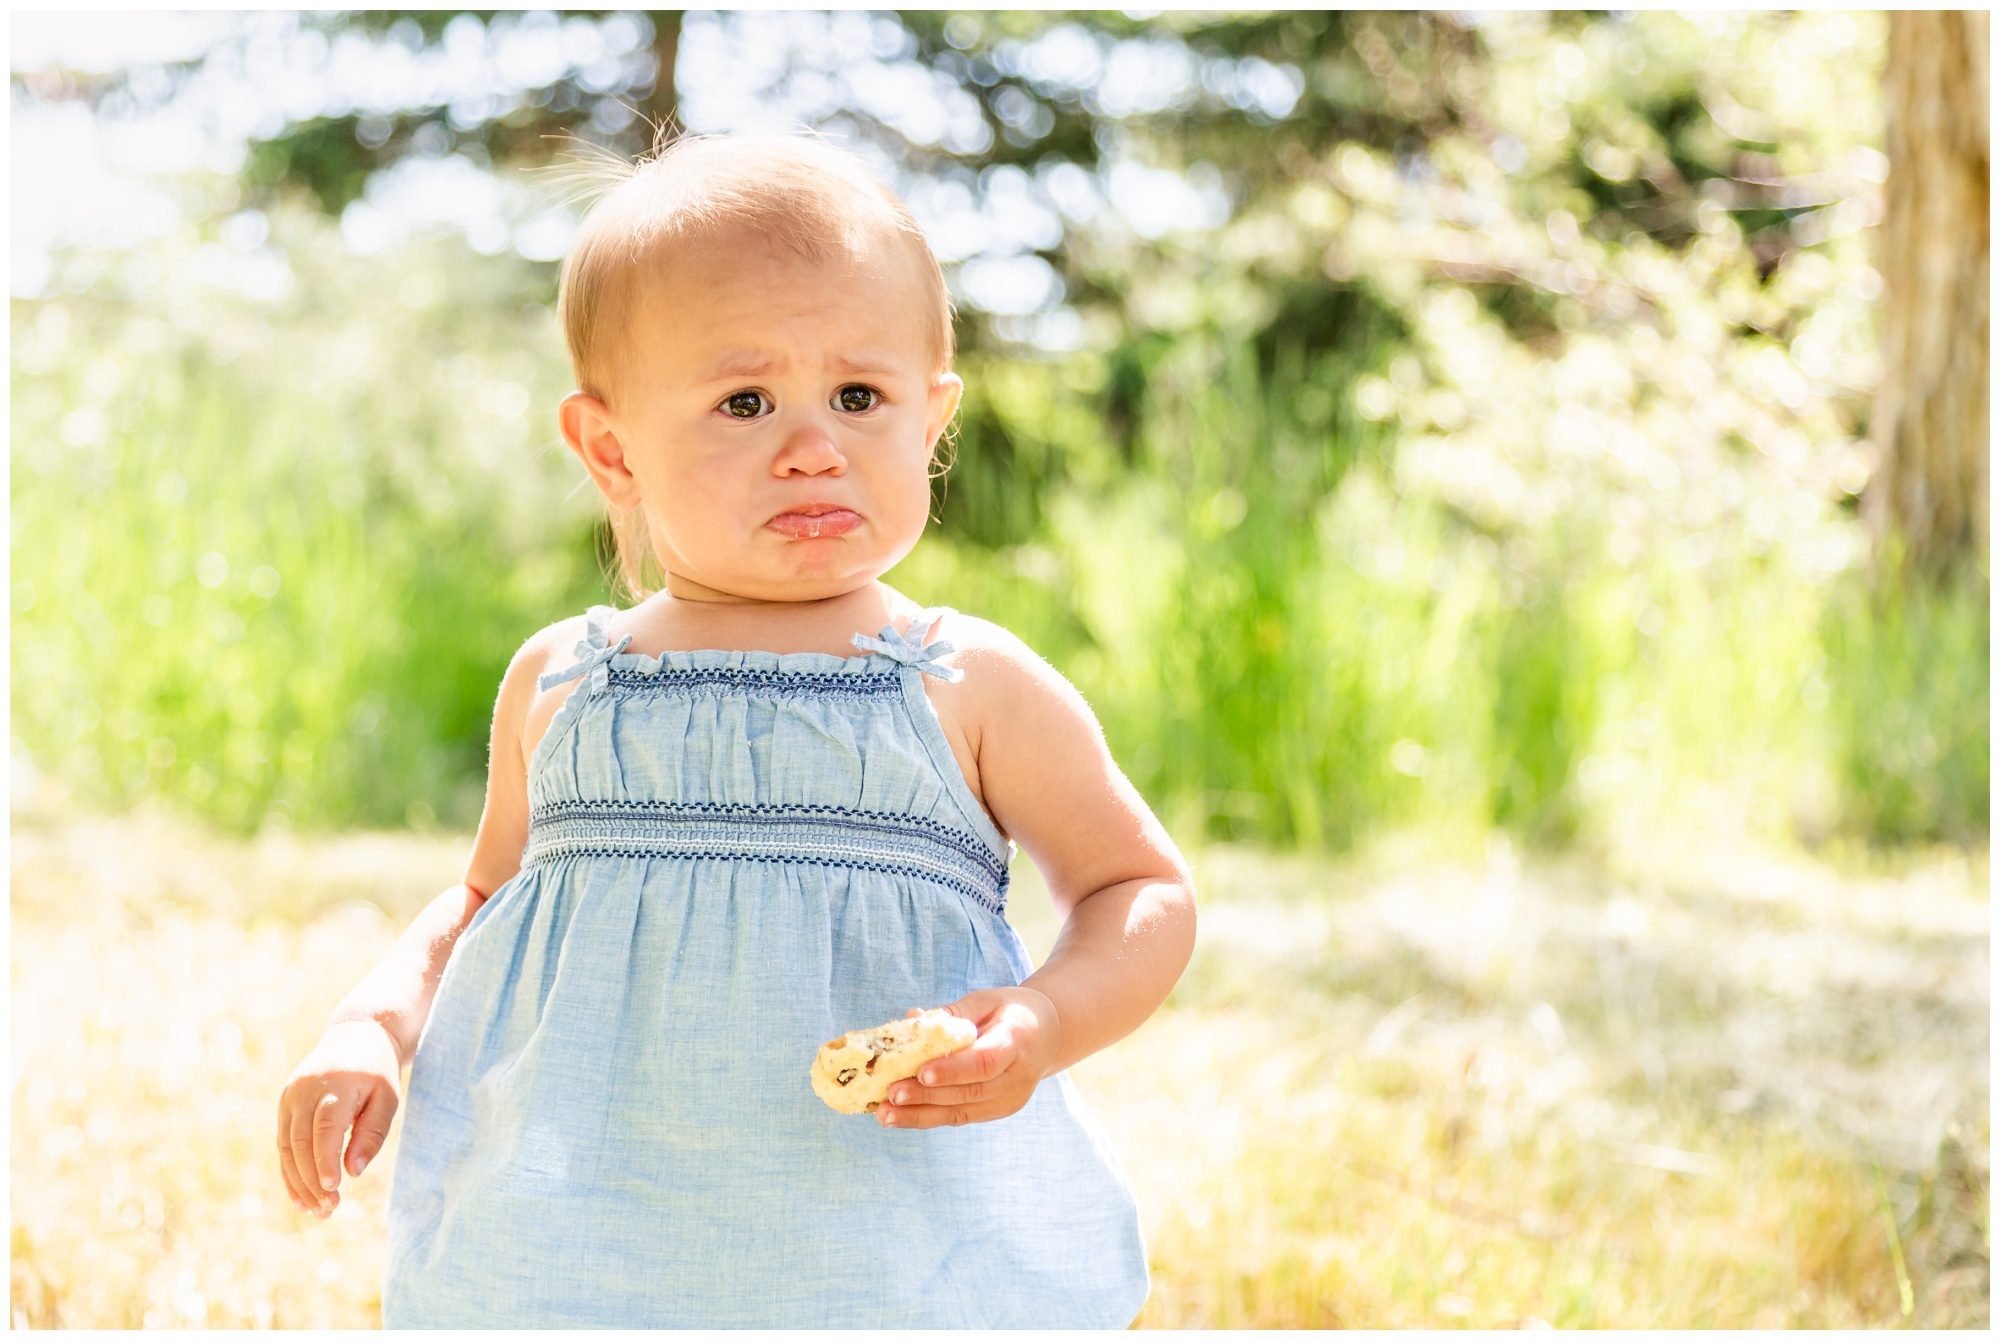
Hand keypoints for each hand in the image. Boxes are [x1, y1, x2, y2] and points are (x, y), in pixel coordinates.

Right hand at [275, 1019, 401, 1218]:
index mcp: (335, 1086)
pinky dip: (289, 1171)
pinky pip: (283, 1143)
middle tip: (329, 1211)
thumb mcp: (386, 1097)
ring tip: (316, 1211)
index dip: (325, 1160)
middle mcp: (305, 1091)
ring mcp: (290, 1097)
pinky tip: (300, 1198)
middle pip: (302, 1142)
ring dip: (298, 1182)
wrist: (354, 1035)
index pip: (325, 1128)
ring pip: (287, 1147)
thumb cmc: (377, 1071)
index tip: (333, 1189)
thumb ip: (371, 1133)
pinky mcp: (284, 1105)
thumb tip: (352, 1173)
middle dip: (312, 1180)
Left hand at [877, 986, 1060, 1129]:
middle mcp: (1018, 1078)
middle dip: (926, 1095)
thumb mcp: (986, 1000)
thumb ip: (951, 1014)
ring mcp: (1010, 1100)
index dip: (952, 1070)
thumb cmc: (1010, 1011)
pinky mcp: (998, 1112)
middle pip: (968, 1091)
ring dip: (919, 1115)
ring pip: (961, 1112)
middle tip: (890, 1094)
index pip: (984, 1062)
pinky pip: (960, 1117)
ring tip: (884, 1114)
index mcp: (1018, 1041)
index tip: (921, 1071)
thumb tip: (910, 1020)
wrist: (1048, 1035)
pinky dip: (928, 1117)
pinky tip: (900, 1117)